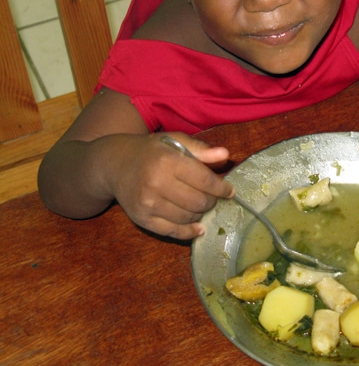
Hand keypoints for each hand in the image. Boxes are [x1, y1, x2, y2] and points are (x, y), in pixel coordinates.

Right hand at [108, 132, 233, 239]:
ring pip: (188, 217)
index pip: (205, 181)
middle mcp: (156, 183)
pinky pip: (173, 232)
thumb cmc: (151, 151)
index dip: (222, 188)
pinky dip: (189, 232)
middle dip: (212, 201)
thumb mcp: (174, 141)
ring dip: (200, 214)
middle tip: (212, 197)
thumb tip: (226, 155)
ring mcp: (147, 204)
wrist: (115, 164)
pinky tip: (198, 226)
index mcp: (167, 161)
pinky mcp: (142, 219)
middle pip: (199, 202)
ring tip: (201, 204)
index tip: (230, 191)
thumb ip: (201, 149)